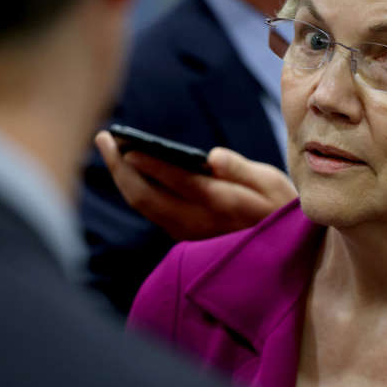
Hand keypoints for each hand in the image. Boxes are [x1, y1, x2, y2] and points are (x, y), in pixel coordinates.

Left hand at [95, 132, 295, 239]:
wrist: (282, 249)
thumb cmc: (278, 205)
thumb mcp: (271, 183)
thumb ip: (241, 169)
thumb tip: (212, 157)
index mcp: (225, 205)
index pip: (181, 183)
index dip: (152, 165)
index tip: (127, 145)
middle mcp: (200, 224)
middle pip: (148, 199)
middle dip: (121, 168)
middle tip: (104, 137)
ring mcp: (188, 234)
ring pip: (144, 207)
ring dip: (123, 177)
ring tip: (111, 146)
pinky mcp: (183, 237)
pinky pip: (151, 211)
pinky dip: (135, 187)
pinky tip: (128, 168)